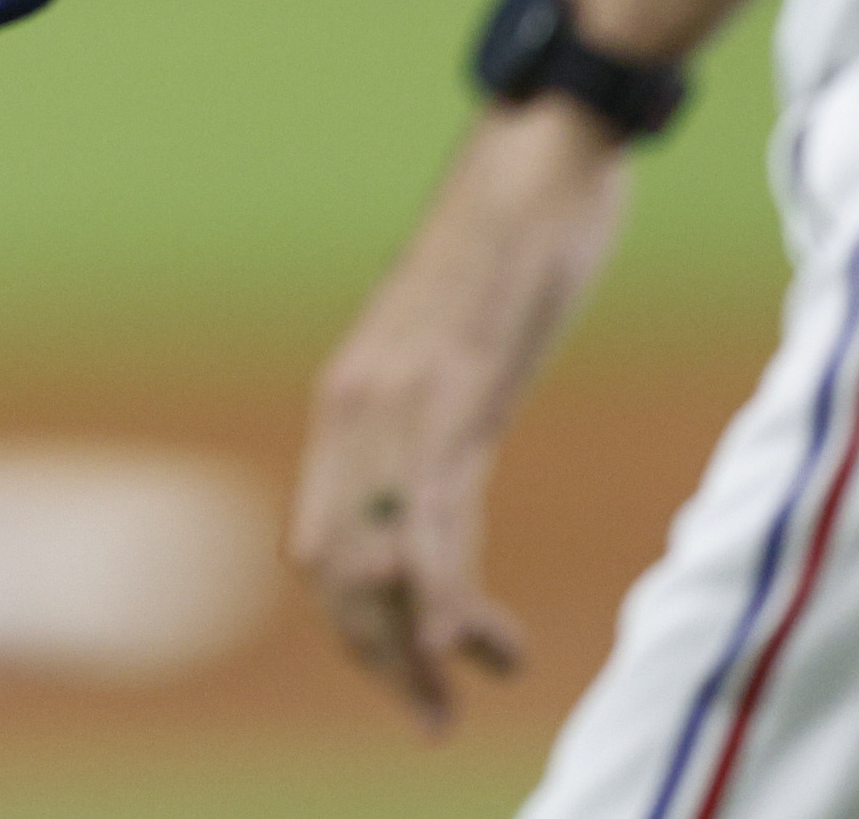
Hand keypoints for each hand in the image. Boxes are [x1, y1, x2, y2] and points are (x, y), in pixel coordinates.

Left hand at [291, 100, 633, 730]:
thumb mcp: (456, 334)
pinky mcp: (458, 392)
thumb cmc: (514, 228)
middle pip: (333, 568)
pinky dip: (451, 601)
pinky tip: (481, 646)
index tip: (406, 670)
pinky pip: (437, 524)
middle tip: (430, 715)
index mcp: (349, 392)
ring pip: (377, 562)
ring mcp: (401, 399)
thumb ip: (437, 397)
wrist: (541, 143)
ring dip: (411, 651)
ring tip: (453, 702)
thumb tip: (448, 450)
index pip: (317, 539)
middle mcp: (354, 403)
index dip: (353, 622)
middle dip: (377, 657)